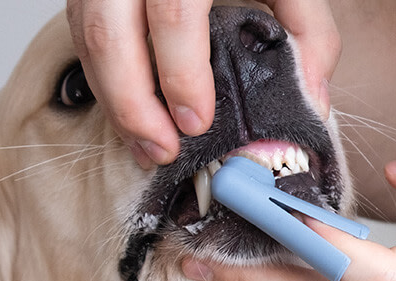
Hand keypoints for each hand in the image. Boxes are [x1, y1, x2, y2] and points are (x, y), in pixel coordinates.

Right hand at [66, 0, 339, 167]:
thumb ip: (309, 33)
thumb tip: (313, 103)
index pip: (172, 13)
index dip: (181, 74)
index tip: (197, 123)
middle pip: (109, 34)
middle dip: (132, 105)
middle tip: (163, 151)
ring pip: (87, 39)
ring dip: (114, 102)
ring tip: (149, 147)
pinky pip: (82, 38)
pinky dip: (105, 84)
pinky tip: (134, 118)